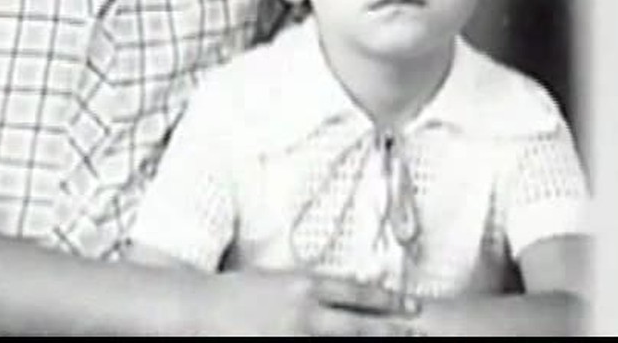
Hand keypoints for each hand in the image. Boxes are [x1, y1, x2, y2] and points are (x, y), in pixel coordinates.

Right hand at [205, 268, 420, 336]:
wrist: (197, 309)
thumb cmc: (235, 292)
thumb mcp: (277, 280)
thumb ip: (308, 288)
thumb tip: (341, 292)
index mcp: (304, 285)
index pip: (357, 292)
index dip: (388, 300)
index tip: (413, 305)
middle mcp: (304, 311)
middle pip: (359, 324)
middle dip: (392, 330)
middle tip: (420, 333)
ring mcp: (293, 337)